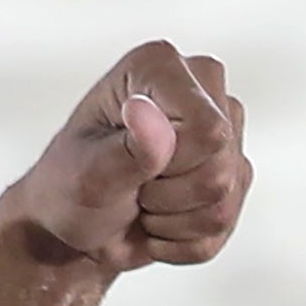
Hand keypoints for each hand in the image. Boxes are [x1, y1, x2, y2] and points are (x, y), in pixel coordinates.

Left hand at [0, 42, 251, 272]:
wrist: (78, 226)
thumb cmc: (72, 188)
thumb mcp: (89, 172)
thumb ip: (128, 149)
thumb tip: (150, 115)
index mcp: (159, 67)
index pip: (208, 129)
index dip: (173, 164)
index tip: (130, 163)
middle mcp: (200, 88)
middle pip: (221, 167)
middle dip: (171, 196)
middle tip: (134, 186)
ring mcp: (223, 130)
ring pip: (225, 200)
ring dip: (173, 221)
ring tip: (142, 202)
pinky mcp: (233, 171)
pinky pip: (224, 224)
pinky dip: (182, 239)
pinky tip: (158, 221)